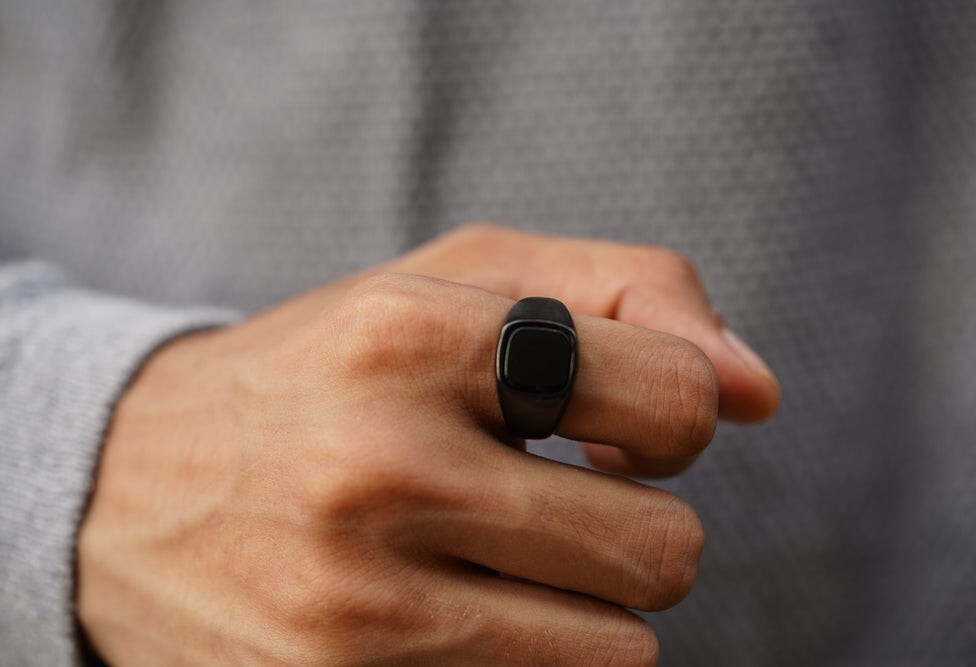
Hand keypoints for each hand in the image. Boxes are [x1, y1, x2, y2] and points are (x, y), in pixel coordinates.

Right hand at [77, 225, 778, 664]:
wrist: (127, 484)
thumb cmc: (330, 365)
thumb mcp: (457, 281)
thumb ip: (629, 295)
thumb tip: (761, 393)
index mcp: (412, 336)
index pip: (676, 403)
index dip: (670, 417)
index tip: (608, 427)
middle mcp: (377, 470)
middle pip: (663, 552)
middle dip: (632, 528)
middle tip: (549, 500)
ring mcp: (353, 608)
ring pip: (618, 652)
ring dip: (583, 605)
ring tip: (491, 556)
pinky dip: (527, 657)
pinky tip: (447, 609)